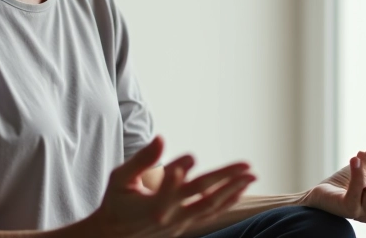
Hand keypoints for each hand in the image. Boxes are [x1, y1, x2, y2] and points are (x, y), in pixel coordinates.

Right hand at [91, 136, 256, 237]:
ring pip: (212, 207)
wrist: (113, 236)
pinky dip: (226, 202)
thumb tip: (162, 138)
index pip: (171, 188)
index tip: (192, 157)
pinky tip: (239, 190)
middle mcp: (170, 216)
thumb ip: (142, 159)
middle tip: (246, 165)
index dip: (181, 172)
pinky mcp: (185, 226)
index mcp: (153, 206)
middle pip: (203, 197)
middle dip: (226, 180)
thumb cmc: (116, 203)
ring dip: (233, 191)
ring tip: (252, 175)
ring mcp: (180, 223)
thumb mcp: (120, 178)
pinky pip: (210, 214)